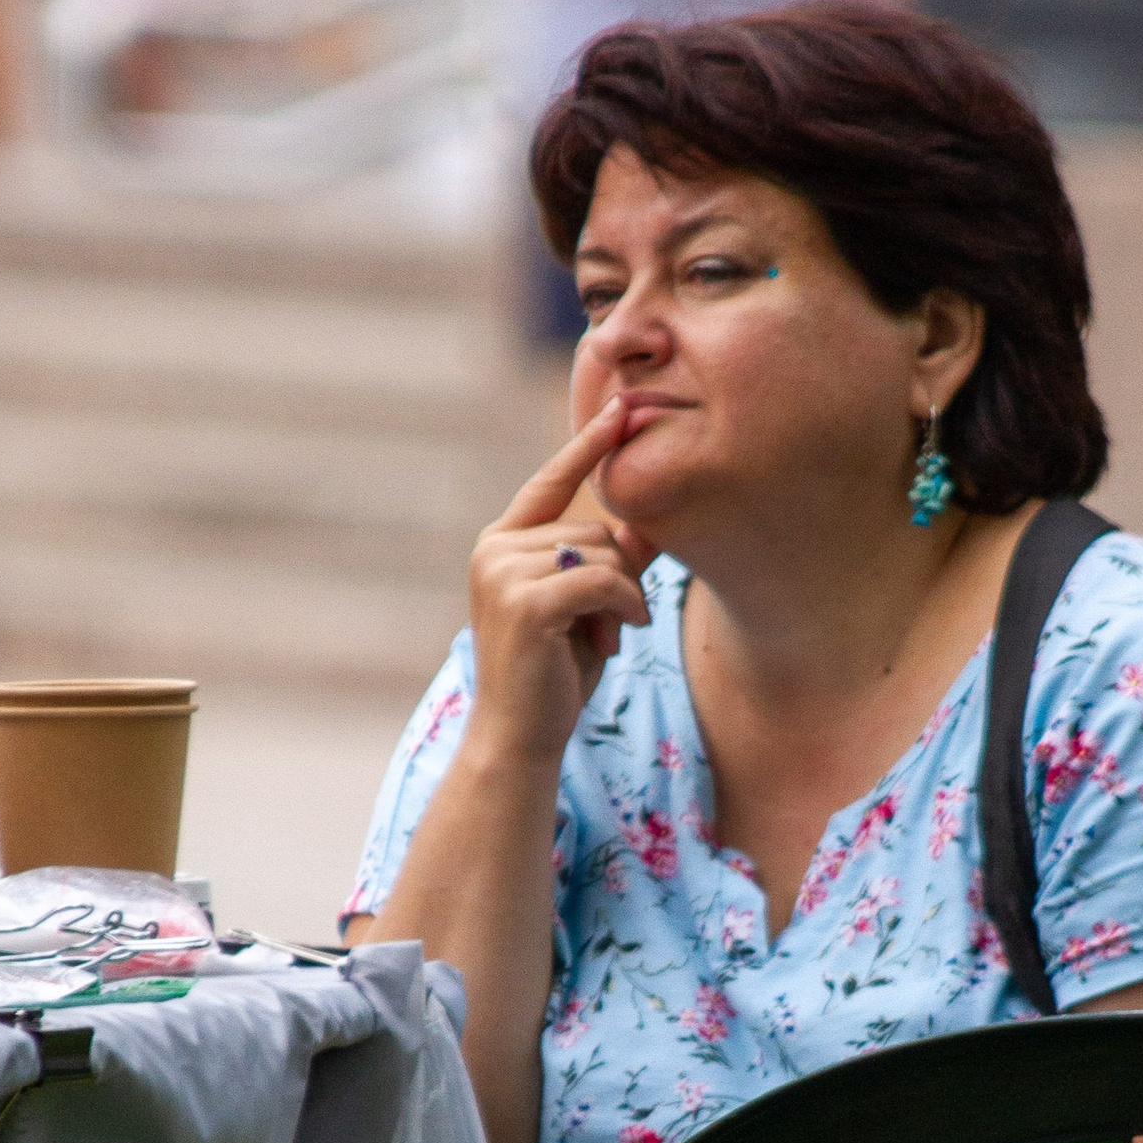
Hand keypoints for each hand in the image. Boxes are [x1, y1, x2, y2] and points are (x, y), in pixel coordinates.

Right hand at [466, 403, 654, 766]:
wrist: (520, 737)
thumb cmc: (554, 675)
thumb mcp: (587, 608)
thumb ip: (610, 562)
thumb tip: (648, 523)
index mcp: (501, 544)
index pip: (550, 483)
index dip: (587, 446)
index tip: (620, 405)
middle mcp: (494, 549)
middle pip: (593, 530)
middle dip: (619, 578)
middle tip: (609, 627)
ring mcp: (503, 573)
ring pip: (602, 555)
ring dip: (623, 599)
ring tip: (606, 638)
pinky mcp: (525, 602)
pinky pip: (604, 581)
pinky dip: (625, 608)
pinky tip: (619, 639)